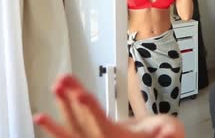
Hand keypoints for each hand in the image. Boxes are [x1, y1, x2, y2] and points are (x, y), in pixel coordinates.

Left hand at [34, 75, 184, 137]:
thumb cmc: (159, 137)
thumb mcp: (171, 131)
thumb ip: (170, 132)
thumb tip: (168, 133)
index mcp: (119, 137)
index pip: (101, 121)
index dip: (89, 107)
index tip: (80, 94)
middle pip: (81, 122)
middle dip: (70, 101)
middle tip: (60, 82)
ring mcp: (95, 137)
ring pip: (73, 125)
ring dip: (62, 106)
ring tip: (54, 87)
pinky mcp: (91, 134)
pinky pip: (71, 130)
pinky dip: (56, 125)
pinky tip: (43, 116)